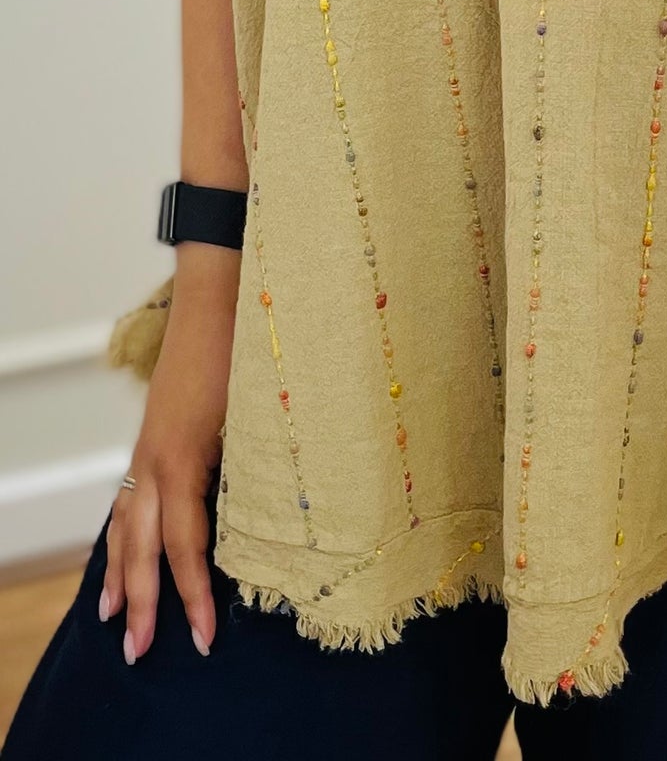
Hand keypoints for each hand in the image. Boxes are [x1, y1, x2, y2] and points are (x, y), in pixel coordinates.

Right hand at [99, 262, 236, 661]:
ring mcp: (148, 449)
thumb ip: (257, 469)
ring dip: (119, 574)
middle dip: (142, 603)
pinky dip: (120, 533)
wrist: (219, 293)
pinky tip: (121, 550)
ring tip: (114, 617)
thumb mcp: (259, 414)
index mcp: (184, 460)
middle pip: (141, 548)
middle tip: (141, 654)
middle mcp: (156, 461)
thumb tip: (273, 524)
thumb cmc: (249, 348)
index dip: (194, 596)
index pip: (186, 547)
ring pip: (124, 525)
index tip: (209, 638)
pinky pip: (127, 498)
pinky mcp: (152, 437)